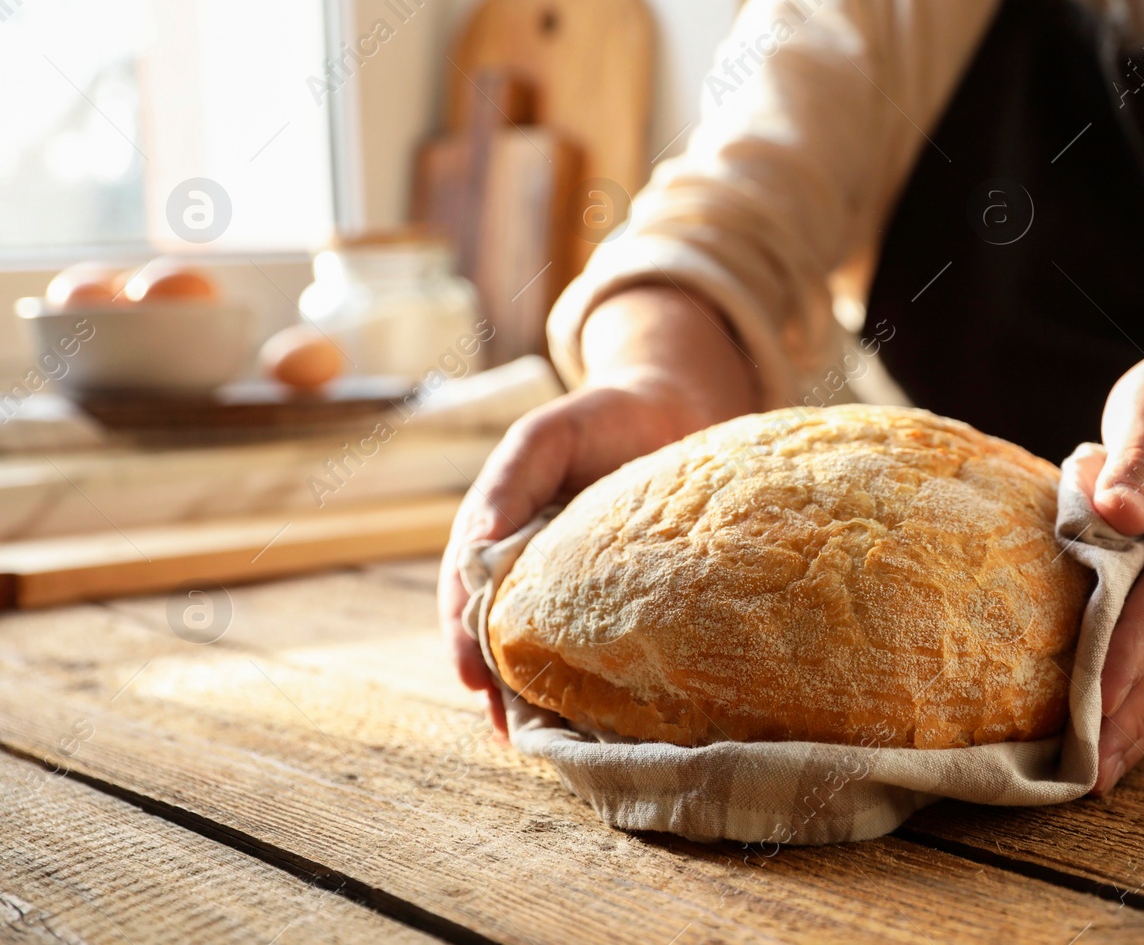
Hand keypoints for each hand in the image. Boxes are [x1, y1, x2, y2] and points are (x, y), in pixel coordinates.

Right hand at [437, 285, 758, 735]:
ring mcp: (580, 589)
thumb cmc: (602, 421)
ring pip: (551, 651)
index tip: (473, 677)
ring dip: (544, 694)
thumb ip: (509, 484)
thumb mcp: (545, 439)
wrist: (677, 409)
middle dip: (501, 683)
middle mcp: (534, 570)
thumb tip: (479, 546)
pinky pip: (608, 646)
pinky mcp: (631, 598)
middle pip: (504, 637)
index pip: (469, 597)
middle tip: (508, 725)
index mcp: (502, 537)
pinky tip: (607, 713)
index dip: (465, 639)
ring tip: (550, 735)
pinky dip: (598, 680)